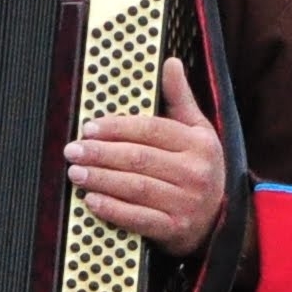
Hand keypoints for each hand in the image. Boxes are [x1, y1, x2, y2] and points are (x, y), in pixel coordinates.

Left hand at [66, 58, 227, 254]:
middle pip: (139, 158)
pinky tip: (91, 200)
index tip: (88, 127)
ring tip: (75, 173)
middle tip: (72, 150)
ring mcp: (185, 202)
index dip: (117, 128)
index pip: (152, 130)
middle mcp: (195, 172)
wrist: (219, 221)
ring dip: (101, 179)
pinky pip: (139, 218)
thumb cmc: (199, 169)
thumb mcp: (198, 131)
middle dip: (101, 153)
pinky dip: (112, 209)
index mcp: (199, 143)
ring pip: (136, 187)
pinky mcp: (175, 229)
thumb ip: (180, 99)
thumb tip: (170, 63)